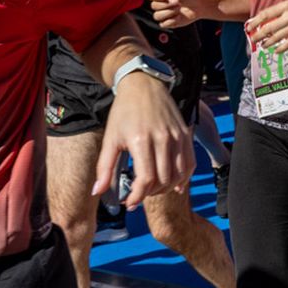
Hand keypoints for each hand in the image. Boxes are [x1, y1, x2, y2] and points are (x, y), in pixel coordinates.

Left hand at [94, 71, 193, 208]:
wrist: (143, 85)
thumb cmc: (124, 112)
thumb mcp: (110, 138)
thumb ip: (104, 167)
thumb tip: (97, 192)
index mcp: (140, 140)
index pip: (146, 179)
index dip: (138, 196)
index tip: (130, 203)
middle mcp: (162, 139)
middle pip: (162, 180)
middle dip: (150, 194)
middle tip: (139, 195)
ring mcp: (176, 136)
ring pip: (178, 174)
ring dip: (166, 188)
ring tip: (153, 190)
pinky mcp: (185, 134)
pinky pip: (189, 163)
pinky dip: (184, 178)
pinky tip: (174, 185)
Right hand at [146, 0, 208, 28]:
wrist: (200, 5)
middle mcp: (161, 3)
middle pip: (154, 6)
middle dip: (166, 4)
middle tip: (178, 1)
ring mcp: (164, 13)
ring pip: (157, 16)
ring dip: (168, 12)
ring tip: (179, 8)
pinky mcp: (168, 22)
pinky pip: (163, 24)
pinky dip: (172, 21)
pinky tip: (179, 16)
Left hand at [246, 0, 287, 52]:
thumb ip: (281, 9)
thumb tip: (267, 18)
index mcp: (287, 5)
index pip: (266, 14)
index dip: (255, 21)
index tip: (248, 26)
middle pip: (270, 27)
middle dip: (258, 34)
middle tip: (252, 39)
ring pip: (278, 36)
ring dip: (268, 42)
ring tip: (263, 45)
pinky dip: (282, 48)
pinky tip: (276, 50)